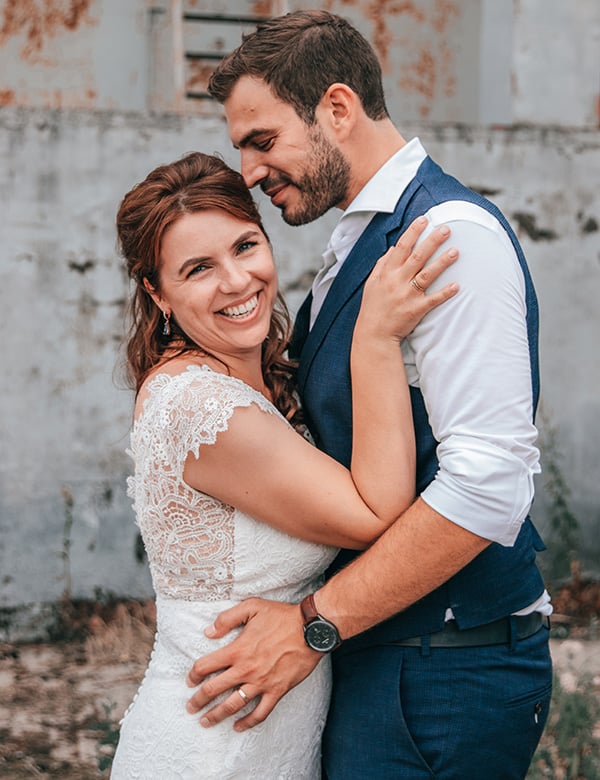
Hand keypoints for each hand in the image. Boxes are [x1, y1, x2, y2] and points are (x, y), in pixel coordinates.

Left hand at [186, 598, 321, 730]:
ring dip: (216, 715)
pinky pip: (260, 713)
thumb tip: (208, 632)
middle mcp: (246, 669)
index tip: (189, 681)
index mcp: (238, 649)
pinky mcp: (277, 691)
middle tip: (190, 707)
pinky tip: (238, 727)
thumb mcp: (252, 606)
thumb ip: (228, 618)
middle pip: (214, 689)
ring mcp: (261, 683)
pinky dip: (247, 723)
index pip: (206, 666)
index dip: (194, 675)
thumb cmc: (282, 616)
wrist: (311, 629)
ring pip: (233, 705)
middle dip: (198, 701)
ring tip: (205, 722)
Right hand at [357, 216, 458, 340]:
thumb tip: (392, 249)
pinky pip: (433, 299)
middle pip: (418, 257)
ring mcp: (407, 295)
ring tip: (455, 251)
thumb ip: (382, 265)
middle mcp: (397, 281)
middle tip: (446, 229)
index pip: (401, 247)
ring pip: (428, 275)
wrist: (373, 334)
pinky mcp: (416, 309)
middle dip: (432, 241)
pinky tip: (456, 285)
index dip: (413, 232)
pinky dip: (445, 293)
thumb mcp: (372, 283)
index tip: (424, 220)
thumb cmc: (372, 308)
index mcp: (387, 273)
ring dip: (442, 262)